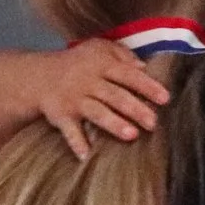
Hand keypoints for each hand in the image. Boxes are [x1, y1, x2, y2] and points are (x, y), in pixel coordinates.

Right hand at [34, 38, 171, 160]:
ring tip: (131, 135)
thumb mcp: (99, 48)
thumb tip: (144, 67)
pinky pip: (69, 130)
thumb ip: (122, 55)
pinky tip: (86, 156)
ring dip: (113, 123)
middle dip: (135, 109)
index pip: (128, 74)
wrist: (39, 75)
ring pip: (97, 112)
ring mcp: (75, 100)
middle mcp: (89, 82)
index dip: (147, 86)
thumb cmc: (78, 63)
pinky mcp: (61, 116)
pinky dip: (76, 143)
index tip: (165, 98)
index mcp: (102, 65)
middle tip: (153, 122)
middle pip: (115, 95)